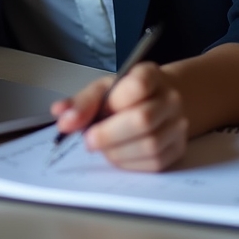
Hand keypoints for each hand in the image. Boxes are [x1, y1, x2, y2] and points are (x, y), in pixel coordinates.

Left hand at [51, 62, 188, 170]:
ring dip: (119, 152)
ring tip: (103, 148)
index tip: (92, 116)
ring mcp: (178, 124)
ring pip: (150, 145)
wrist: (157, 103)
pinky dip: (130, 163)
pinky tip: (118, 155)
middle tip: (89, 141)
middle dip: (109, 134)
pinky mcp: (178, 148)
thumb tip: (61, 115)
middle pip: (143, 119)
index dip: (112, 104)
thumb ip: (82, 102)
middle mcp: (169, 99)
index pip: (137, 86)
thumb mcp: (103, 89)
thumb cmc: (126, 95)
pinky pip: (155, 162)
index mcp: (150, 75)